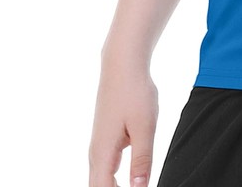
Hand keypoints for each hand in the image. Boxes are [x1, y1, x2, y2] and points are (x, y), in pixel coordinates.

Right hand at [88, 60, 158, 186]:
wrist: (123, 66)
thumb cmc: (134, 92)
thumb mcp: (145, 126)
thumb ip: (142, 159)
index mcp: (103, 154)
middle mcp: (96, 153)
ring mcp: (100, 146)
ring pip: (102, 179)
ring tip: (135, 186)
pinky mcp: (107, 139)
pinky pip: (107, 169)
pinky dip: (115, 180)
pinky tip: (130, 181)